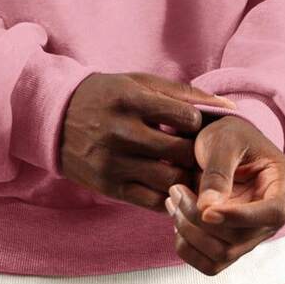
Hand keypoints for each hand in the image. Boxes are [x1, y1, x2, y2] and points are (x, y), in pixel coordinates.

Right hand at [59, 71, 237, 211]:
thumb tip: (228, 107)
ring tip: (196, 173)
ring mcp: (114, 162)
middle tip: (208, 156)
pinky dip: (171, 197)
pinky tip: (178, 189)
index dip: (200, 124)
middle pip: (180, 152)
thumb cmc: (107, 96)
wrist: (55, 118)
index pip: (186, 118)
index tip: (199, 127)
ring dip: (189, 179)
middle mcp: (121, 131)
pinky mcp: (109, 186)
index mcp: (130, 100)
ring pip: (170, 179)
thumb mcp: (138, 83)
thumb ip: (182, 94)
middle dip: (199, 155)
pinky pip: (152, 201)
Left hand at [164, 114, 284, 275]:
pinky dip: (187, 246)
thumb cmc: (229, 133)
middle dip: (199, 220)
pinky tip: (177, 217)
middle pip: (240, 240)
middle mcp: (271, 217)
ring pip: (221, 255)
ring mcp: (252, 234)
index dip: (238, 217)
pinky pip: (210, 264)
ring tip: (174, 198)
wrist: (222, 141)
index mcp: (283, 186)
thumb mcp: (225, 140)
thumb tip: (207, 211)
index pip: (271, 214)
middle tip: (175, 189)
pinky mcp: (232, 244)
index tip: (206, 210)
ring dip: (189, 231)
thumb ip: (218, 172)